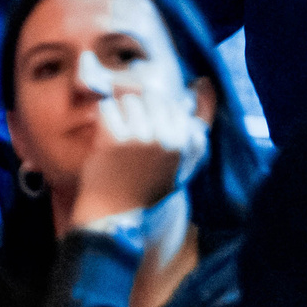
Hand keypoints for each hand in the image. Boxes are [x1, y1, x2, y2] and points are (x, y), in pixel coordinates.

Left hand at [68, 88, 208, 228]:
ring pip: (129, 100)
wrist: (117, 214)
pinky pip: (107, 107)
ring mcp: (140, 138)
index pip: (174, 107)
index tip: (148, 125)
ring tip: (118, 128)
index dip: (158, 112)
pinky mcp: (115, 139)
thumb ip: (197, 133)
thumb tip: (202, 92)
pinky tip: (105, 132)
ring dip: (120, 110)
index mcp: (183, 144)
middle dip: (140, 107)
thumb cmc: (149, 190)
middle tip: (129, 124)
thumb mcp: (182, 167)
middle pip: (152, 98)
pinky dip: (103, 116)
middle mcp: (165, 139)